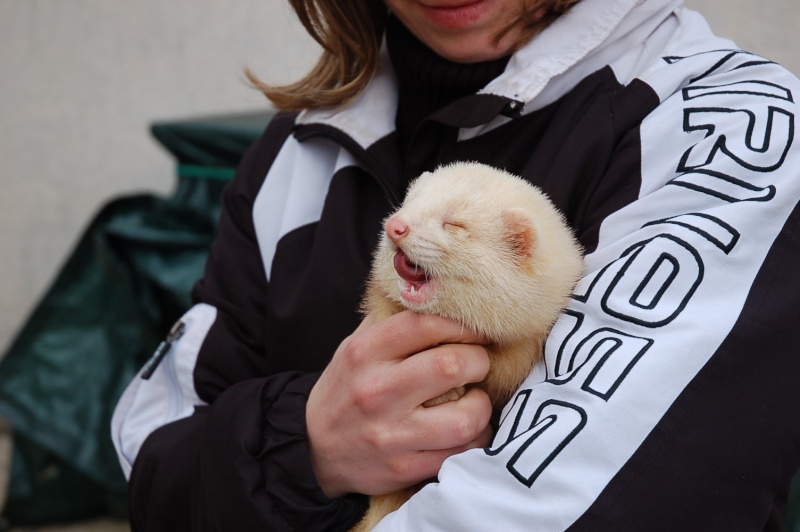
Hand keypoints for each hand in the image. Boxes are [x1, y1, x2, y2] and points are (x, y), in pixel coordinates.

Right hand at [307, 311, 492, 498]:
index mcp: (364, 353)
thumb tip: (438, 295)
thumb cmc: (346, 388)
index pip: (424, 324)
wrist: (314, 448)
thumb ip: (392, 322)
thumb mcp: (355, 346)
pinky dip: (476, 438)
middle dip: (478, 360)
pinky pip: (461, 453)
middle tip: (478, 363)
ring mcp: (391, 434)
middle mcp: (377, 392)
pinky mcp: (404, 468)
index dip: (461, 323)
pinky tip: (468, 428)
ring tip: (474, 399)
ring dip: (482, 405)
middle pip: (452, 365)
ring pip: (465, 417)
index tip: (475, 329)